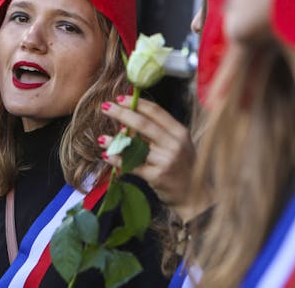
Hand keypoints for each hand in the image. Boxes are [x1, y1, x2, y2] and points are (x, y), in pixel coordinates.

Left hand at [99, 96, 210, 221]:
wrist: (194, 195)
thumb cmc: (182, 168)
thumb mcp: (177, 146)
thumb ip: (157, 134)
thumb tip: (127, 123)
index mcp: (179, 132)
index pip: (156, 111)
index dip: (136, 103)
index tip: (120, 98)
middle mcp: (174, 144)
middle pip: (143, 124)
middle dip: (121, 113)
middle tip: (105, 107)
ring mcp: (166, 160)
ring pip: (135, 146)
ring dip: (115, 141)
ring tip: (101, 138)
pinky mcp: (157, 176)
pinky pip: (132, 164)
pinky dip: (117, 159)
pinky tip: (107, 156)